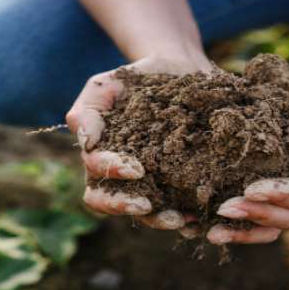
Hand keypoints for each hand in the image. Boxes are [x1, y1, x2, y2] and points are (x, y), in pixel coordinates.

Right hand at [66, 54, 212, 231]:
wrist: (179, 69)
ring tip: (180, 219)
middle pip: (110, 204)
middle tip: (146, 206)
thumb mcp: (106, 85)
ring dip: (159, 220)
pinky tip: (201, 220)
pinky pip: (179, 208)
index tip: (135, 168)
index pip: (95, 175)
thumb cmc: (136, 79)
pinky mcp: (180, 184)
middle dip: (125, 207)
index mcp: (100, 157)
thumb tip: (87, 143)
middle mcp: (120, 177)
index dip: (111, 175)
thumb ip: (88, 110)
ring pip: (145, 214)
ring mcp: (151, 183)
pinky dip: (189, 219)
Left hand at [208, 75, 288, 244]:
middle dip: (257, 214)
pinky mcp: (264, 196)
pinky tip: (209, 231)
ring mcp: (285, 200)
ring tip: (214, 230)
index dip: (280, 196)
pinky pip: (254, 221)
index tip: (250, 189)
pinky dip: (235, 229)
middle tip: (225, 208)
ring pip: (270, 225)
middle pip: (286, 217)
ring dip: (243, 230)